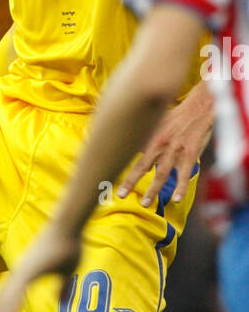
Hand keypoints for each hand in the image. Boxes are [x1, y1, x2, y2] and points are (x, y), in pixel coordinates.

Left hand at [0, 227, 80, 311]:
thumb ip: (62, 288)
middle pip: (4, 301)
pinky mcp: (27, 270)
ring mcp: (22, 271)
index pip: (11, 298)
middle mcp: (20, 274)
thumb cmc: (69, 244)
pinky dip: (9, 309)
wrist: (69, 226)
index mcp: (27, 275)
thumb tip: (59, 303)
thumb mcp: (67, 272)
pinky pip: (15, 294)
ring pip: (6, 300)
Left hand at [116, 81, 212, 206]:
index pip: (132, 156)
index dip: (121, 167)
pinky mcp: (190, 155)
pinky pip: (184, 175)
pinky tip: (177, 199)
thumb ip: (144, 137)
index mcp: (150, 138)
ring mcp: (175, 151)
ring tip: (146, 203)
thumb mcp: (156, 123)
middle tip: (121, 196)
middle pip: (142, 167)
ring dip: (153, 190)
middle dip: (130, 182)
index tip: (111, 178)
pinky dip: (181, 187)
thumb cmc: (177, 116)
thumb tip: (129, 145)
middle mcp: (160, 146)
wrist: (199, 107)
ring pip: (161, 174)